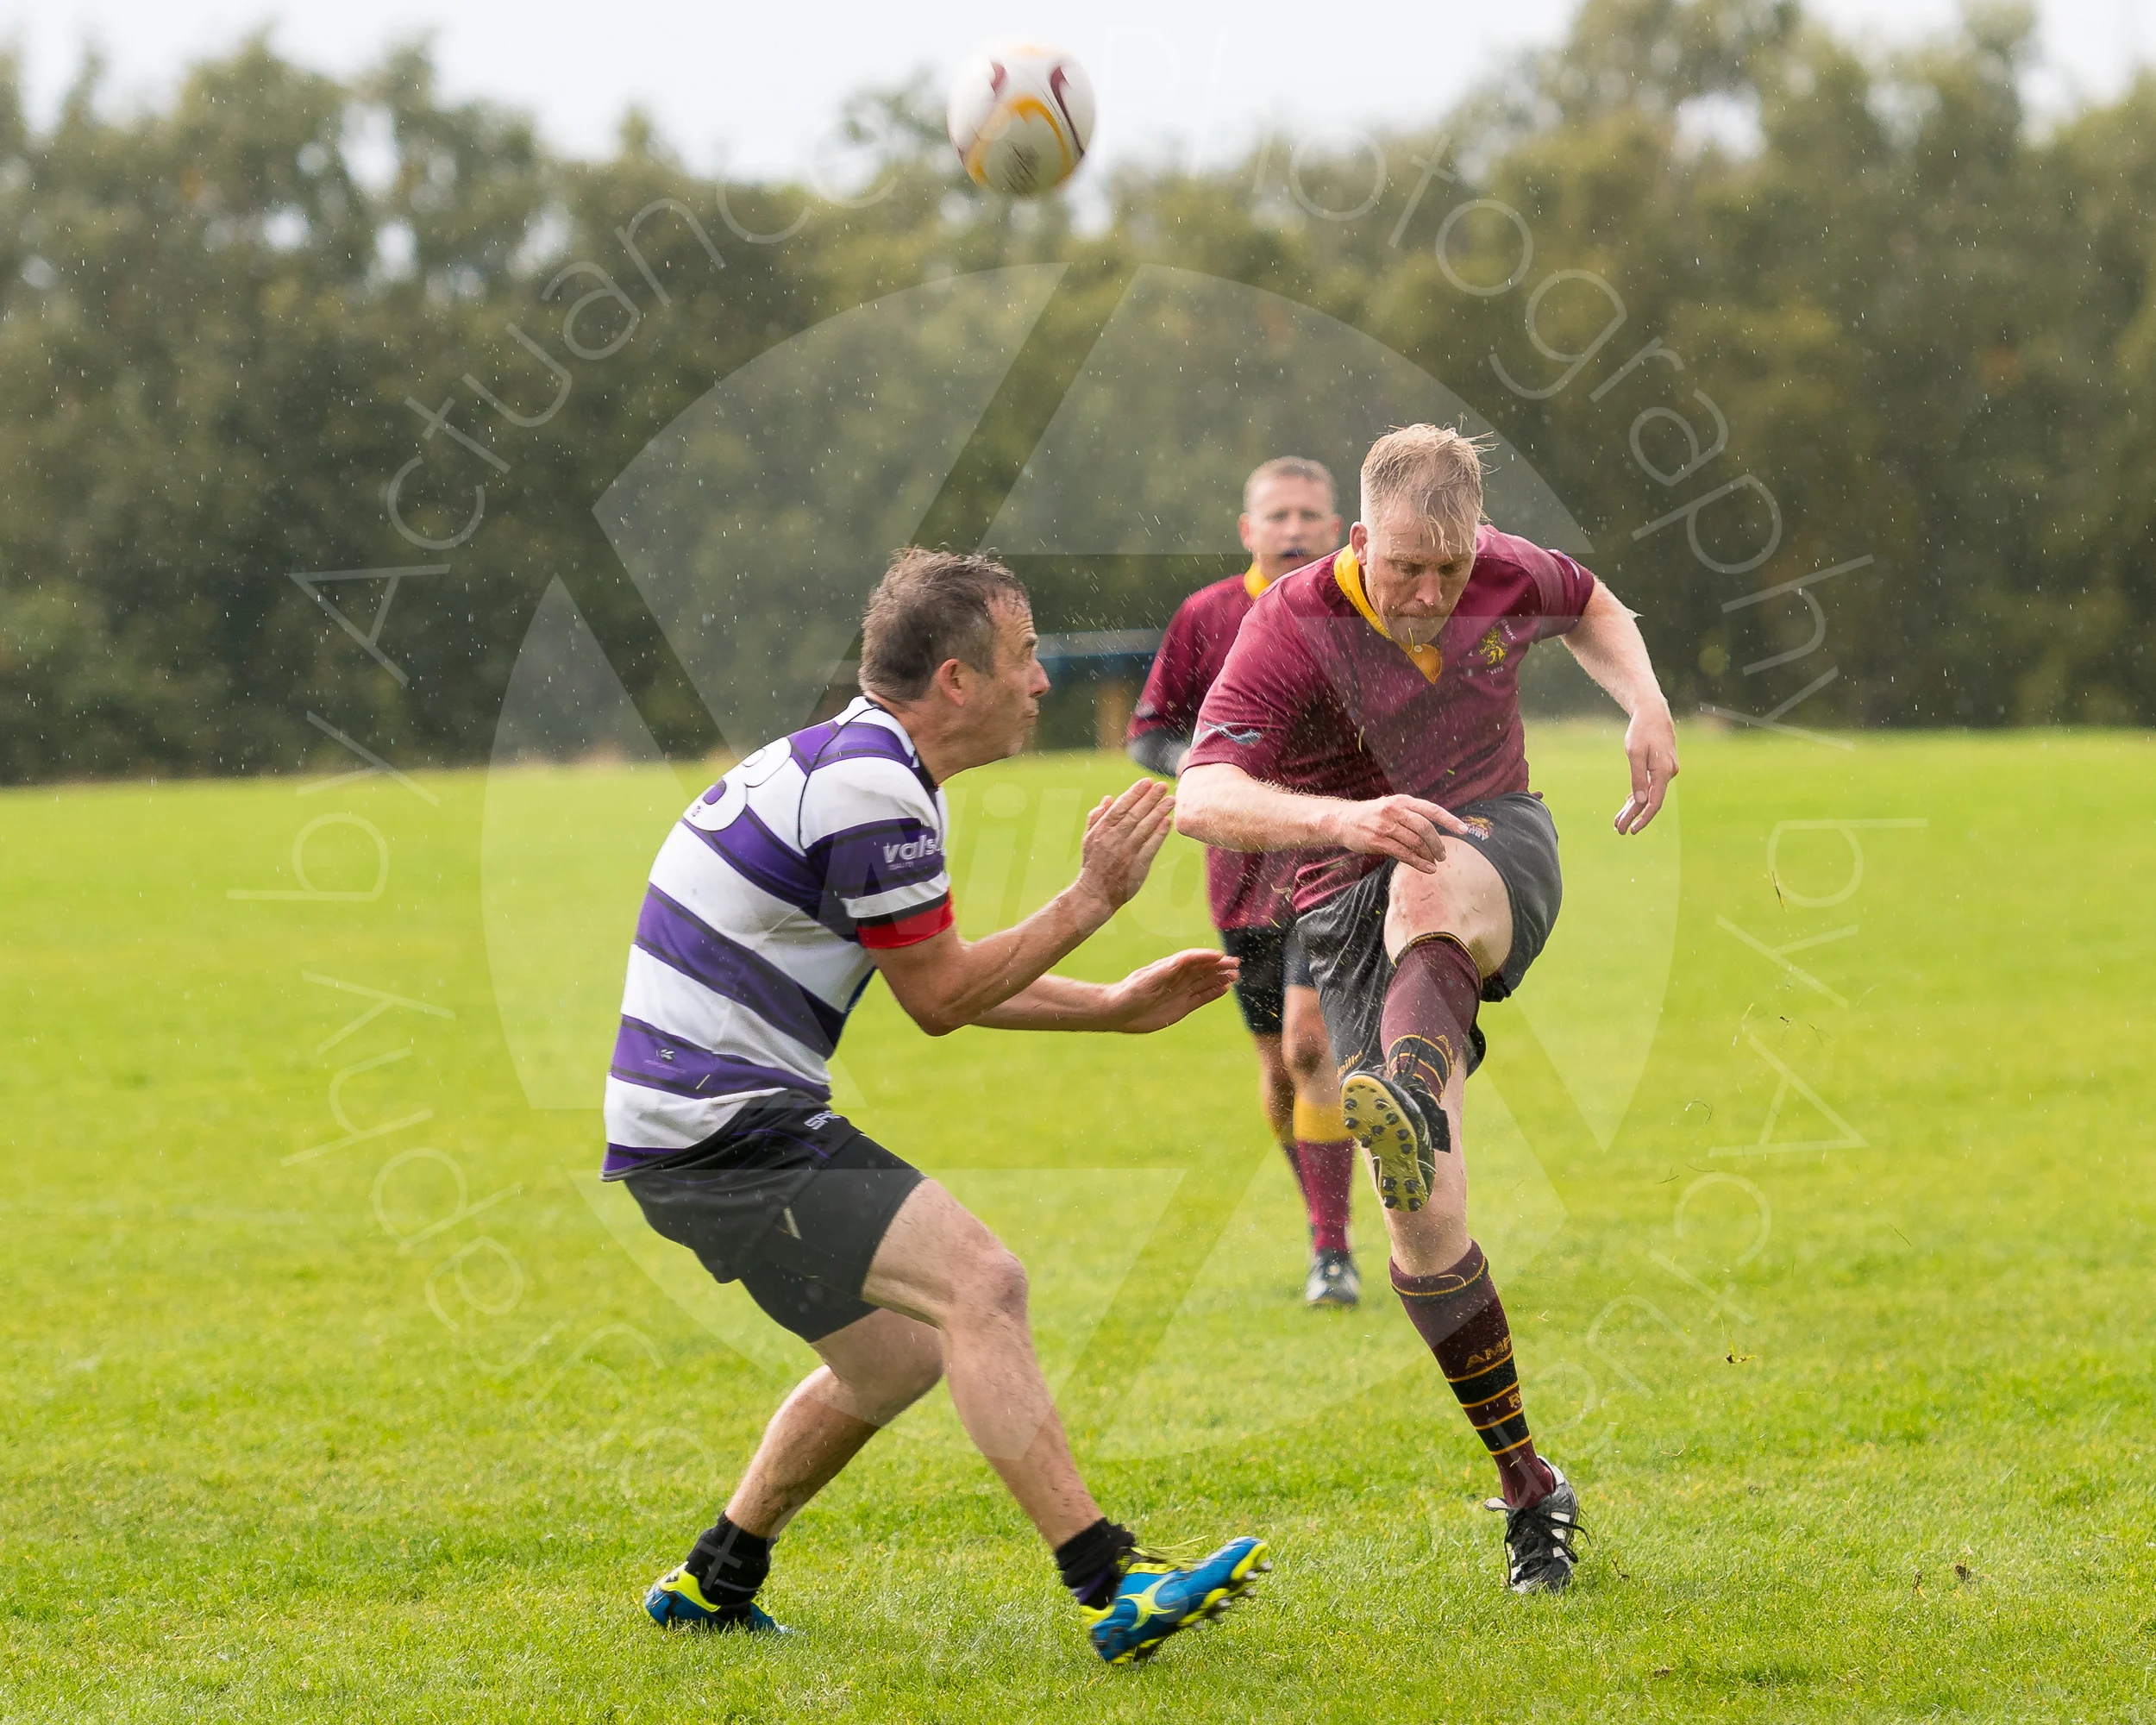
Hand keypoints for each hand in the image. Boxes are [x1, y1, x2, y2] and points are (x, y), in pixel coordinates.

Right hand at [1073, 779, 1175, 913]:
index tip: (1147, 781)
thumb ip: (1096, 817)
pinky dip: (1159, 834)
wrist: (1094, 894)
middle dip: (1150, 798)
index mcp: (1101, 830)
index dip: (1135, 793)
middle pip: (1135, 814)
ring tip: (1171, 800)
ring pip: (1144, 828)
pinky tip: (1167, 822)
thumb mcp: (1088, 839)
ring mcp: (1126, 852)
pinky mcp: (1137, 866)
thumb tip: (1107, 798)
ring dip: (1159, 812)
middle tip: (1163, 786)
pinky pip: (1150, 846)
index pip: (1120, 806)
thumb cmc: (1093, 864)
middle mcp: (1113, 839)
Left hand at [1106, 948, 1239, 1031]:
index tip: (1222, 957)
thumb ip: (1169, 969)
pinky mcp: (1182, 1007)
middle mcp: (1178, 978)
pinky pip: (1202, 998)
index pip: (1194, 959)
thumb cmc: (1130, 992)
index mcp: (1170, 967)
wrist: (1118, 1012)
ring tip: (1235, 976)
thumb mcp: (1150, 978)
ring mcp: (1181, 992)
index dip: (1208, 957)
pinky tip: (1225, 989)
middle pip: (1203, 969)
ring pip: (1205, 983)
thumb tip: (1188, 958)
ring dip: (1220, 978)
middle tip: (1236, 965)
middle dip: (1220, 966)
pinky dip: (1214, 993)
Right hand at [1325, 793, 1473, 874]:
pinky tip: (1427, 869)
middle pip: (1425, 828)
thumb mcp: (1391, 807)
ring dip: (1428, 855)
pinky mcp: (1377, 841)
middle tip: (1443, 855)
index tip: (1464, 830)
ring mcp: (1385, 826)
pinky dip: (1419, 863)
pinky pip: (1403, 854)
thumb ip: (1410, 815)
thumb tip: (1435, 831)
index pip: (1431, 809)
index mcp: (1401, 800)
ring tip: (1435, 863)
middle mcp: (1394, 810)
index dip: (1450, 820)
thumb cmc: (1370, 816)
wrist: (1341, 820)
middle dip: (1438, 843)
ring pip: (1415, 842)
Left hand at [1615, 701, 1678, 834]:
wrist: (1653, 712)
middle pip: (1651, 800)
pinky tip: (1628, 805)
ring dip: (1634, 808)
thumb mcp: (1635, 754)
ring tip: (1618, 821)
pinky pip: (1650, 785)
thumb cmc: (1642, 730)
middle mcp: (1668, 773)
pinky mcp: (1661, 766)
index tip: (1632, 830)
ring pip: (1650, 794)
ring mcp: (1666, 770)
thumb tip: (1639, 802)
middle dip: (1634, 817)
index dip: (1643, 818)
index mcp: (1663, 771)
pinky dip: (1639, 794)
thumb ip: (1637, 778)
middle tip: (1619, 830)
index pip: (1655, 802)